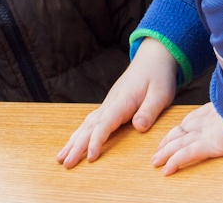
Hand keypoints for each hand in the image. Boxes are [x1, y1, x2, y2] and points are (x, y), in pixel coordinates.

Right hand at [57, 37, 177, 167]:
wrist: (153, 58)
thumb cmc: (158, 75)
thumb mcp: (161, 93)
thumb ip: (149, 110)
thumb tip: (138, 127)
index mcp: (122, 101)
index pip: (105, 123)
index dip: (96, 141)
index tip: (90, 157)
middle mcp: (110, 103)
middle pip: (89, 126)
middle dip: (76, 146)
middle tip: (64, 163)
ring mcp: (108, 104)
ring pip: (86, 124)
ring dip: (73, 141)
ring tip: (61, 157)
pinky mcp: (109, 106)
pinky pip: (91, 122)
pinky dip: (80, 133)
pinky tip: (73, 142)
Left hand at [152, 102, 222, 174]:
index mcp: (216, 110)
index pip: (193, 119)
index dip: (182, 127)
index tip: (175, 133)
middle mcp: (208, 121)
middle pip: (182, 131)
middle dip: (169, 140)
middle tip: (159, 148)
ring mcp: (206, 132)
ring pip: (179, 143)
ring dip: (165, 152)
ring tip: (156, 161)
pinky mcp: (209, 144)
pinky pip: (186, 154)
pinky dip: (174, 162)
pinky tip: (166, 169)